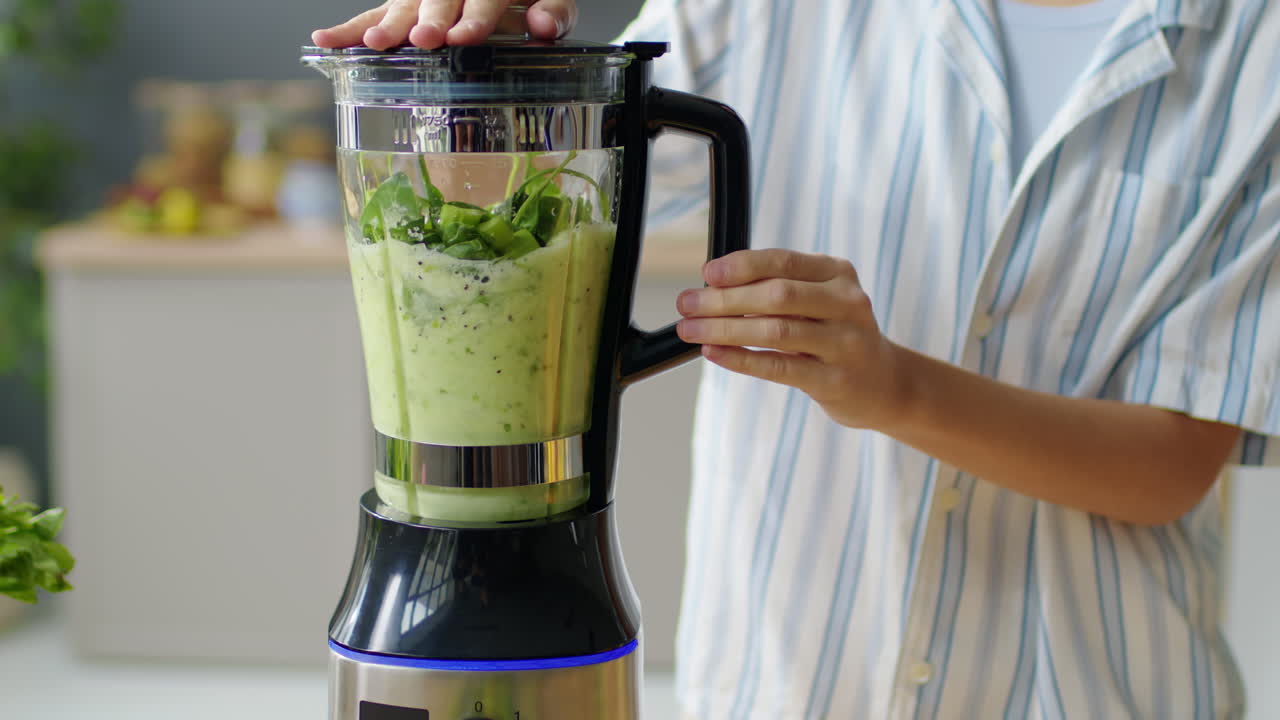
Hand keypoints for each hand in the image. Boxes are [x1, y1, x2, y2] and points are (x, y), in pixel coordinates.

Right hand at [312, 0, 576, 50]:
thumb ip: (554, 11)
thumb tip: (542, 24)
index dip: (475, 16)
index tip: (464, 37)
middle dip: (431, 18)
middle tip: (424, 39)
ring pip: (403, 4)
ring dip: (389, 25)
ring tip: (377, 45)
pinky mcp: (403, 5)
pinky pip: (374, 14)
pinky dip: (350, 30)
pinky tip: (324, 42)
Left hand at [676, 249, 911, 429]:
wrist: (885, 384)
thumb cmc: (836, 335)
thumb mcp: (820, 301)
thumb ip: (779, 289)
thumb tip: (713, 288)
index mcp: (838, 274)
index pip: (783, 261)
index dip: (742, 266)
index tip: (707, 274)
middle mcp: (847, 303)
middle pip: (776, 295)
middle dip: (724, 299)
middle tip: (687, 304)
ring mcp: (845, 343)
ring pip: (776, 331)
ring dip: (725, 329)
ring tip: (691, 330)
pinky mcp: (835, 380)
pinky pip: (779, 367)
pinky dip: (741, 359)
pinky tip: (714, 353)